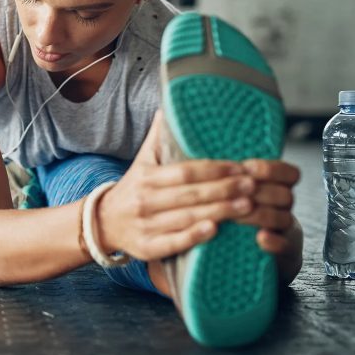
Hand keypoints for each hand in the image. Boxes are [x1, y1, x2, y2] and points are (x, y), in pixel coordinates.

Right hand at [97, 111, 257, 260]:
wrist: (102, 223)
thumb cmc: (133, 189)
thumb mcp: (142, 161)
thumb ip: (158, 137)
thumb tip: (170, 106)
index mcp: (146, 177)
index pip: (184, 171)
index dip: (214, 169)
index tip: (239, 166)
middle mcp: (145, 200)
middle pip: (189, 194)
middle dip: (224, 189)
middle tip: (252, 185)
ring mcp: (145, 225)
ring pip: (186, 218)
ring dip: (219, 212)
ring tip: (248, 206)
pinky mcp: (147, 248)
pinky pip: (173, 243)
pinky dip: (194, 237)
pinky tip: (215, 231)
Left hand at [234, 159, 303, 282]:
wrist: (243, 256)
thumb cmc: (229, 217)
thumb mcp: (229, 194)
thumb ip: (225, 179)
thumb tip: (204, 160)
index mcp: (273, 188)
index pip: (288, 173)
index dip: (271, 169)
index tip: (247, 168)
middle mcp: (282, 208)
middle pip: (285, 194)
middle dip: (259, 192)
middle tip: (236, 194)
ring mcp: (284, 231)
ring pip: (284, 217)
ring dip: (259, 215)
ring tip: (236, 217)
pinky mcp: (284, 255)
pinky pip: (284, 246)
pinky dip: (273, 241)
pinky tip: (259, 238)